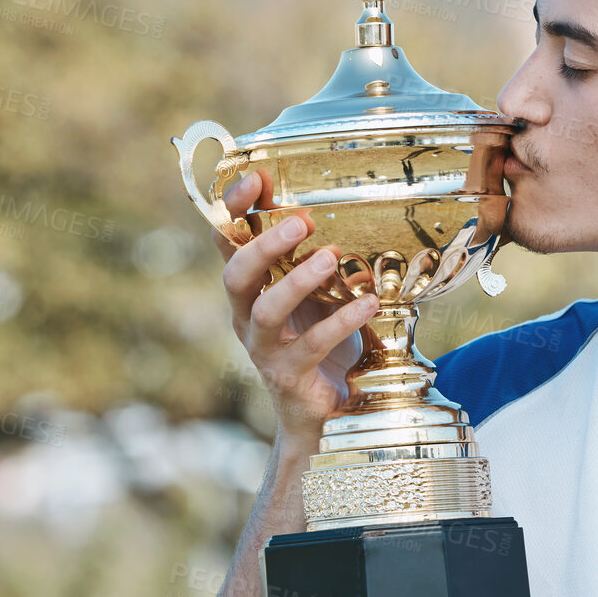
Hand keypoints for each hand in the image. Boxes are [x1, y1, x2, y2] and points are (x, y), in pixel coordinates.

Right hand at [218, 169, 379, 444]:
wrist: (321, 418)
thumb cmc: (322, 347)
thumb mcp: (318, 298)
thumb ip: (319, 262)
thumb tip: (344, 213)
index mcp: (250, 291)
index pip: (228, 242)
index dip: (235, 209)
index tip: (257, 178)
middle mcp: (246, 318)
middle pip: (235, 275)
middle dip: (263, 244)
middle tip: (299, 222)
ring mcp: (264, 350)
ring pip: (266, 310)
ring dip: (298, 281)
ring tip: (331, 259)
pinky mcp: (288, 377)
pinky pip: (310, 345)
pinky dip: (340, 321)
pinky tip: (368, 303)